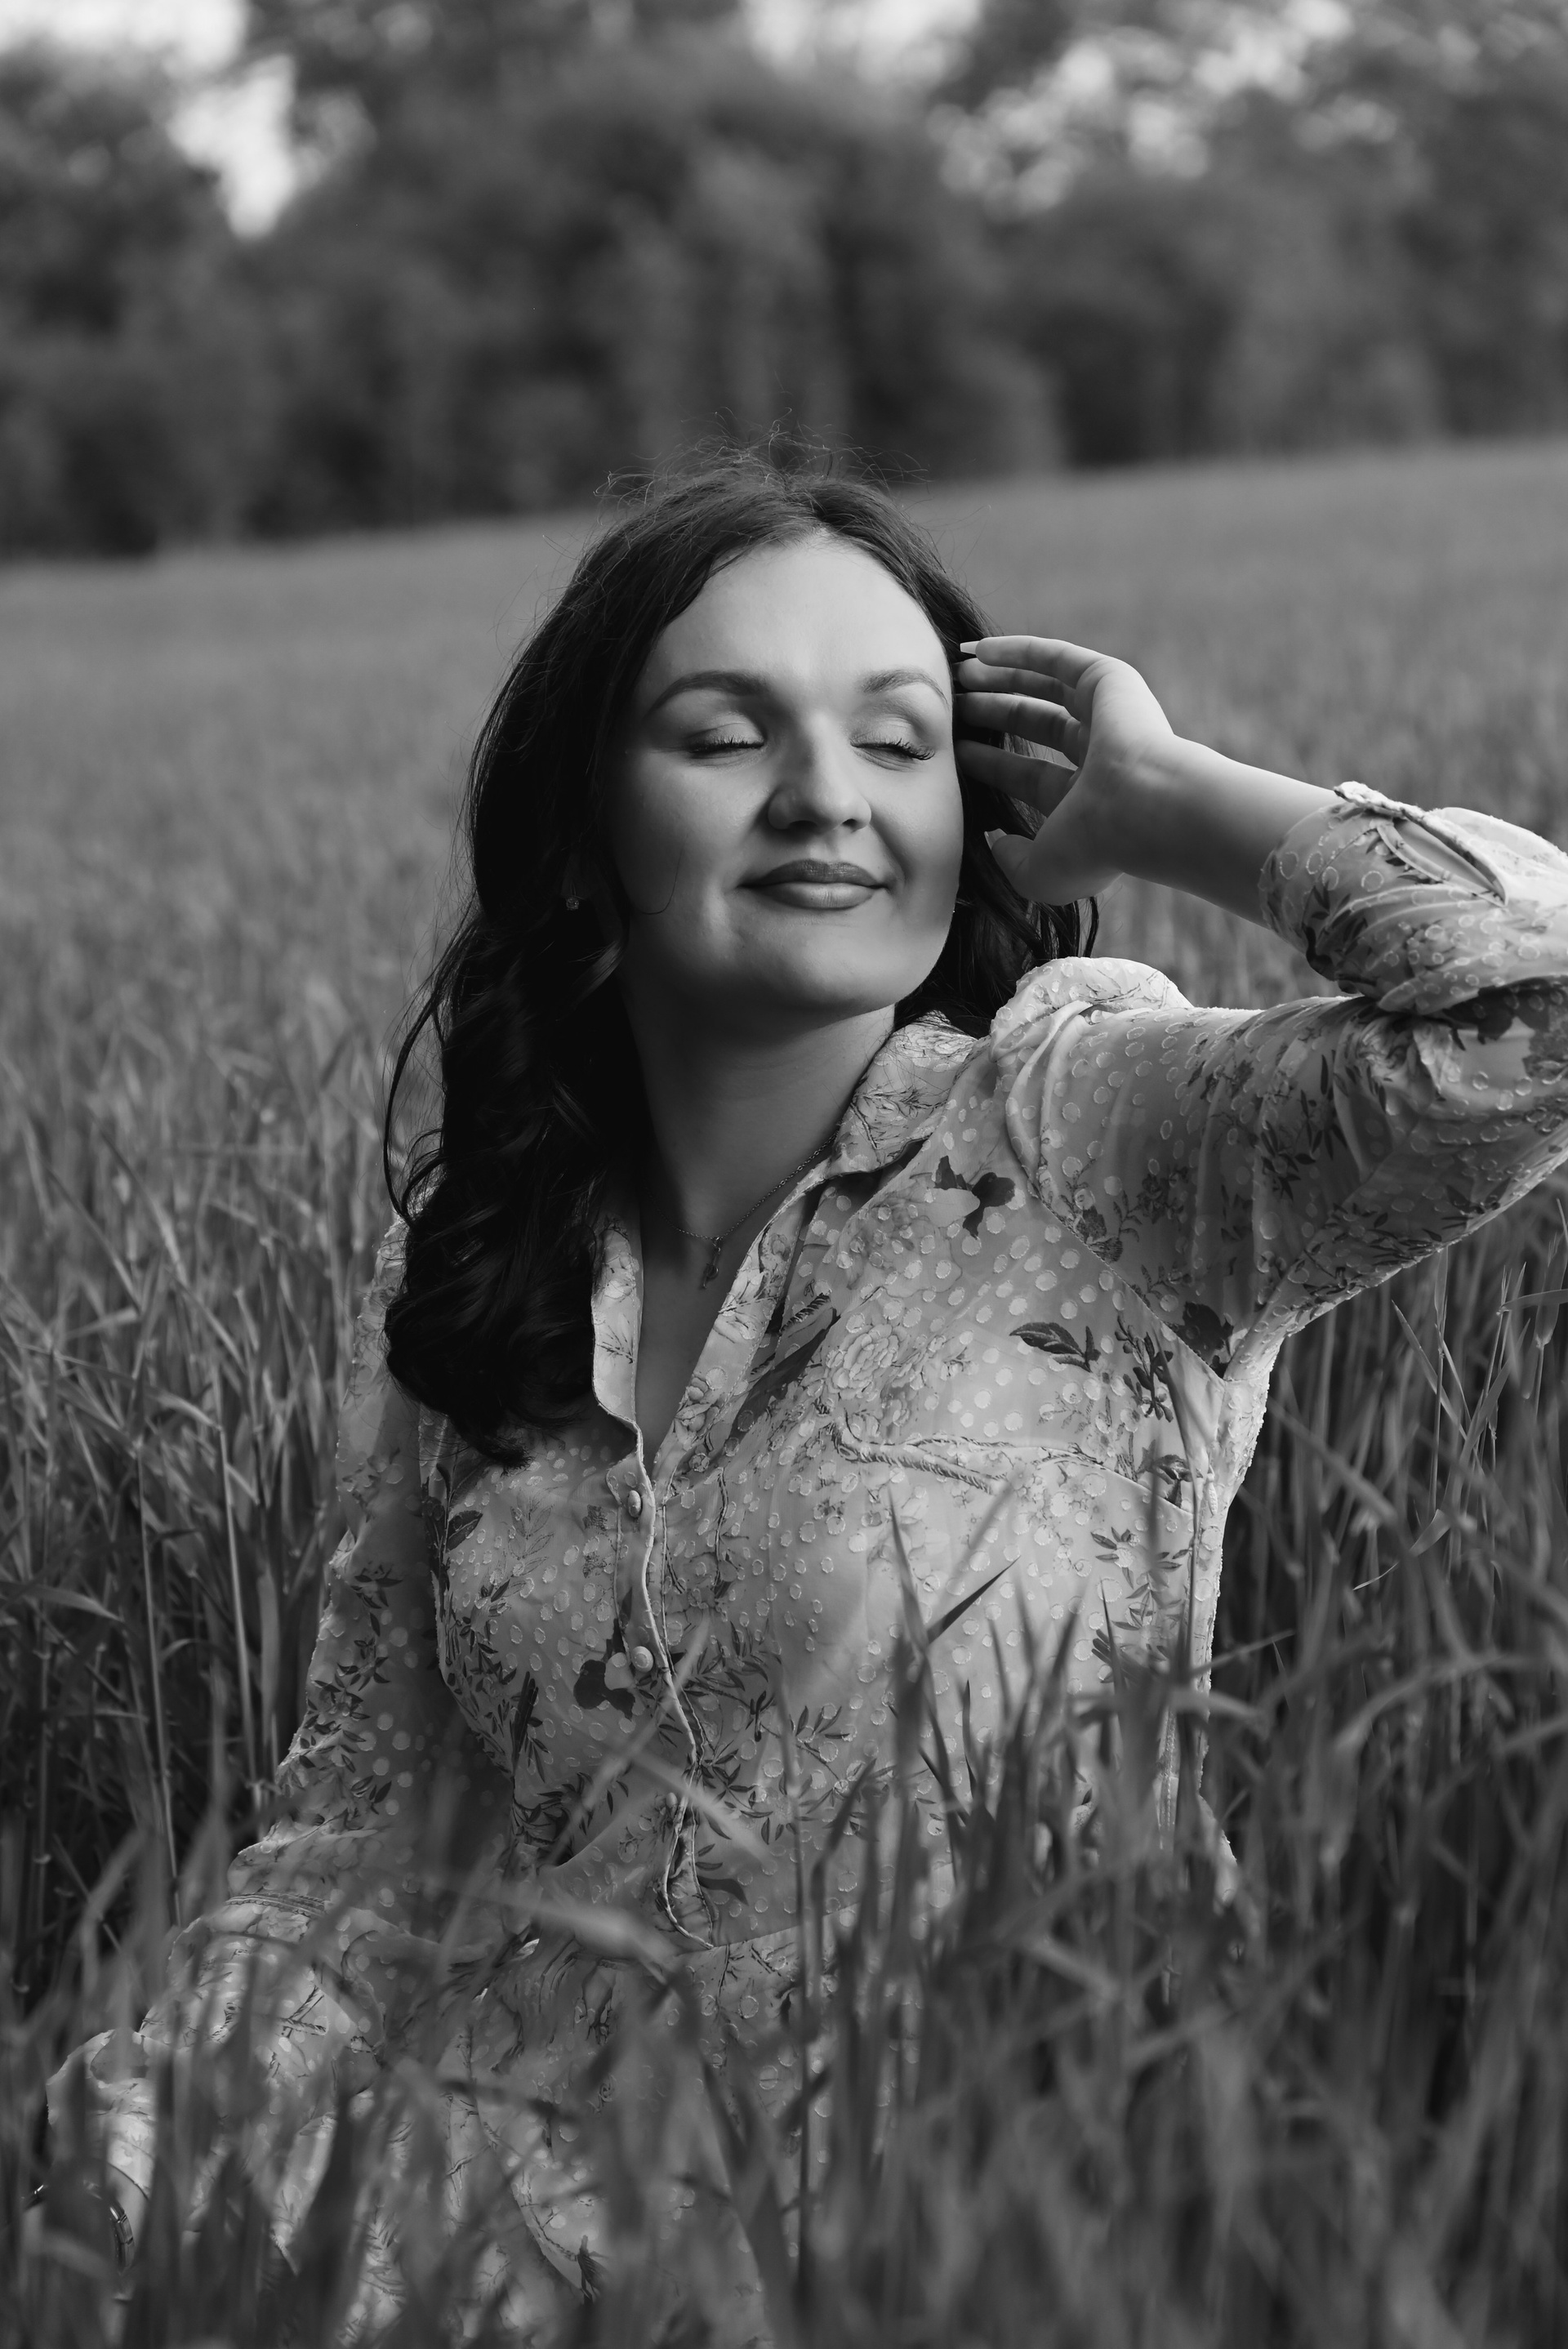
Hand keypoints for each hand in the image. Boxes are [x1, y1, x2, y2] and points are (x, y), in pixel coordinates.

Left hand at [956, 635, 1176, 904]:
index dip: (989, 763)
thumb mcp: (1041, 871)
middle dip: (993, 713)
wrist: (1144, 808)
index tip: (952, 752)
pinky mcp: (1110, 680)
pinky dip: (1017, 651)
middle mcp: (1101, 755)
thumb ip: (1013, 861)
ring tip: (957, 673)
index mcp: (1087, 801)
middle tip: (953, 706)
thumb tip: (995, 841)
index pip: (1028, 776)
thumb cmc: (1094, 846)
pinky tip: (979, 650)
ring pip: (1044, 687)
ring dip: (1001, 678)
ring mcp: (1109, 715)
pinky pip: (1056, 657)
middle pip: (1035, 725)